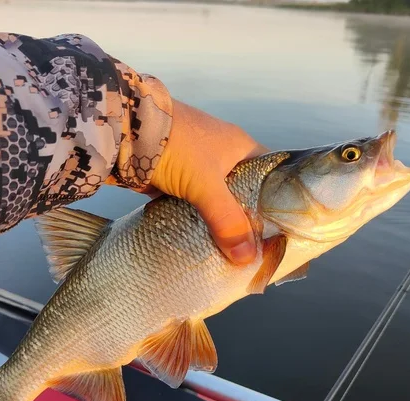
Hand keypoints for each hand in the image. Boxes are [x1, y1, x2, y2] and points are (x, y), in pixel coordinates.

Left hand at [150, 99, 267, 264]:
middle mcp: (224, 156)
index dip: (278, 203)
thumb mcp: (206, 185)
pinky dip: (198, 221)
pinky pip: (195, 205)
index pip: (272, 177)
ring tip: (233, 252)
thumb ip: (227, 221)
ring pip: (218, 202)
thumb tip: (247, 258)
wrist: (128, 132)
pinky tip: (204, 241)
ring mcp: (199, 168)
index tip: (281, 232)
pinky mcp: (178, 180)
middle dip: (248, 220)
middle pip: (245, 194)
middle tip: (257, 250)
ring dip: (221, 223)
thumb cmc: (177, 148)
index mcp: (241, 147)